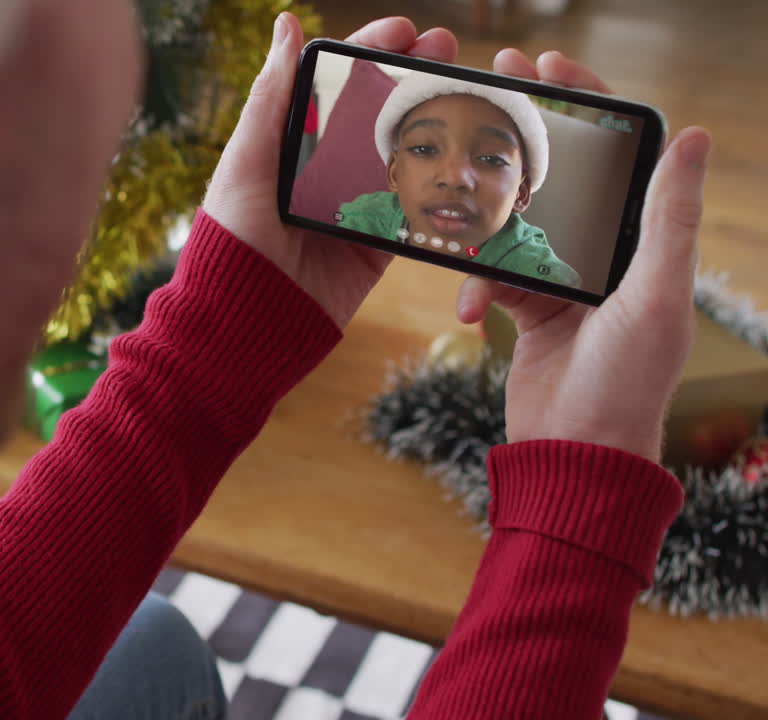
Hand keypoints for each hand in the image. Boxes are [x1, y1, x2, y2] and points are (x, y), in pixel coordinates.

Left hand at [202, 14, 457, 327]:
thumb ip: (272, 98)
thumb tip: (285, 24)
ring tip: (468, 90)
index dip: (372, 51)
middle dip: (414, 76)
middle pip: (379, 111)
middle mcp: (325, 170)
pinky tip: (469, 158)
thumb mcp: (247, 162)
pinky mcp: (376, 246)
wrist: (246, 322)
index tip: (405, 30)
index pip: (337, 84)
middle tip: (447, 51)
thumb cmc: (233, 239)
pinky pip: (415, 210)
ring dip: (436, 121)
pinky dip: (442, 187)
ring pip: (405, 155)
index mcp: (292, 143)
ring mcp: (354, 207)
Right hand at [456, 50, 711, 461]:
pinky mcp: (529, 309)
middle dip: (524, 138)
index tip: (545, 67)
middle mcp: (608, 254)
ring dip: (488, 227)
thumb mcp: (654, 295)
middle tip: (488, 96)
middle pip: (562, 175)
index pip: (619, 153)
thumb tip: (695, 135)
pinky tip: (471, 310)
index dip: (586, 102)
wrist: (574, 455)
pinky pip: (493, 274)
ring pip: (517, 225)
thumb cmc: (625, 382)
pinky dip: (477, 286)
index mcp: (646, 242)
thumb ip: (668, 217)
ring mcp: (566, 281)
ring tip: (459, 217)